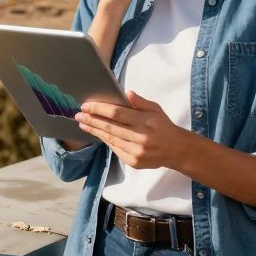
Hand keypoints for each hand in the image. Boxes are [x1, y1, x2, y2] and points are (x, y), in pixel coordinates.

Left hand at [74, 90, 192, 169]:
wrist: (176, 150)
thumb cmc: (164, 126)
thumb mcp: (156, 109)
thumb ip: (140, 102)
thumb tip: (127, 93)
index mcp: (145, 121)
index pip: (117, 113)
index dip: (99, 109)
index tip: (86, 106)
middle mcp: (140, 137)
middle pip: (110, 127)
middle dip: (92, 120)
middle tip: (78, 115)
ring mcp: (136, 151)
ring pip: (110, 139)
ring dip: (95, 131)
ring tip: (83, 124)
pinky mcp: (134, 162)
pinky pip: (115, 149)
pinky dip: (105, 140)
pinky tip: (98, 133)